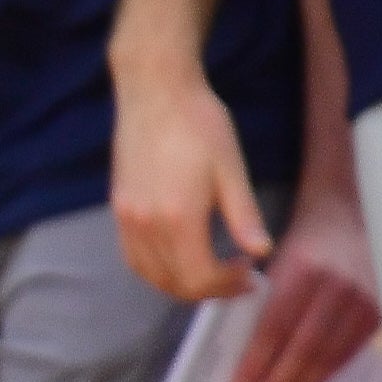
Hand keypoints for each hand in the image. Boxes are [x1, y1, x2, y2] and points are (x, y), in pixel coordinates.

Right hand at [109, 59, 269, 305]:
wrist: (156, 91)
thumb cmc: (198, 124)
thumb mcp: (232, 169)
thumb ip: (245, 216)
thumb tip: (262, 251)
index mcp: (178, 217)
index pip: (199, 276)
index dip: (227, 285)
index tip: (250, 275)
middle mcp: (146, 223)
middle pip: (173, 282)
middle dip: (207, 289)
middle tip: (234, 278)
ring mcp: (127, 217)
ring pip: (149, 274)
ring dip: (179, 283)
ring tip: (208, 271)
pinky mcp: (119, 207)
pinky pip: (133, 256)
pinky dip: (156, 268)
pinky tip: (179, 256)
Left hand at [227, 174, 381, 381]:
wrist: (354, 209)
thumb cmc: (307, 236)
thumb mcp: (279, 255)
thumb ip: (266, 295)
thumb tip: (248, 349)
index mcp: (303, 266)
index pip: (276, 324)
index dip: (259, 360)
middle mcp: (337, 283)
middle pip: (305, 345)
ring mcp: (365, 296)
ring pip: (331, 352)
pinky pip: (352, 348)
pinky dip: (331, 372)